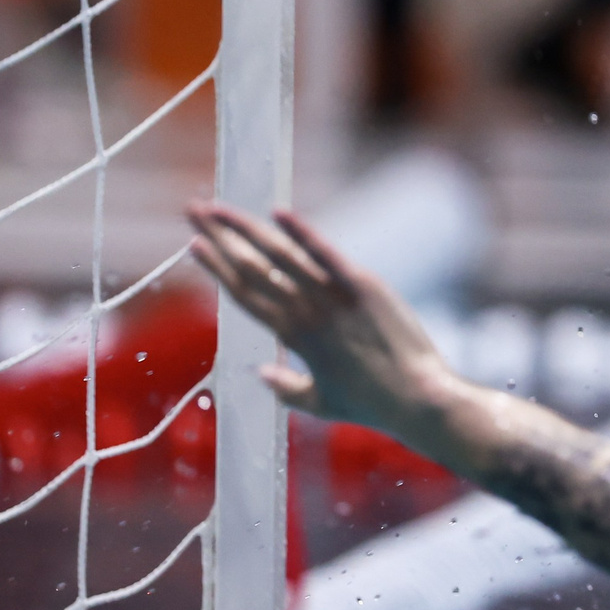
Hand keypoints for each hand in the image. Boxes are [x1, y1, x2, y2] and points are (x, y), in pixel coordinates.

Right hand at [186, 202, 456, 435]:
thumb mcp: (322, 404)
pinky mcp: (362, 285)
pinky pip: (326, 254)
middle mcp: (304, 313)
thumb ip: (286, 388)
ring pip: (279, 255)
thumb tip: (260, 374)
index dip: (216, 268)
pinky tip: (278, 211)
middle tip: (193, 209)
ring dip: (244, 228)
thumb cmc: (373, 404)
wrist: (417, 399)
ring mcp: (332, 297)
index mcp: (291, 336)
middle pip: (250, 268)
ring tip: (217, 206)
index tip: (193, 245)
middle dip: (219, 237)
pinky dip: (302, 232)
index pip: (243, 294)